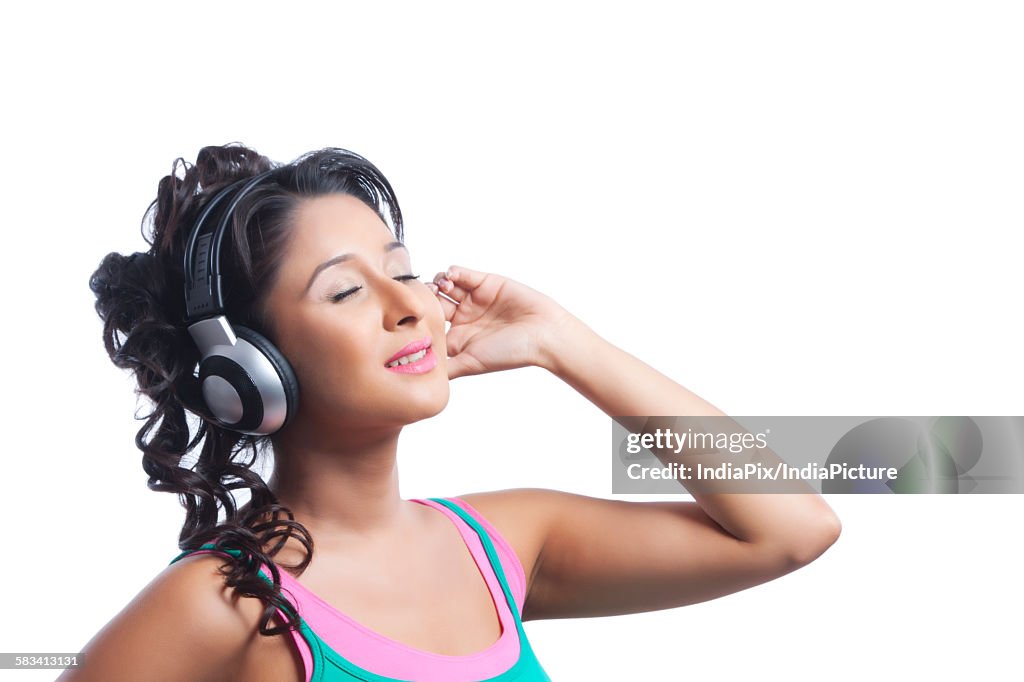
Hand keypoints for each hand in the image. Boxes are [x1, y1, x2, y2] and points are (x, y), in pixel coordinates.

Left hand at [427, 265, 575, 379]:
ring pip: (446, 285)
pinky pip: (462, 273)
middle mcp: (464, 318)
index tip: (413, 316)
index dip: (420, 318)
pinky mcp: (485, 282)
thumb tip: (419, 374)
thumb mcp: (472, 363)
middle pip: (435, 302)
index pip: (430, 325)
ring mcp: (474, 299)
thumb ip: (446, 368)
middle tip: (424, 296)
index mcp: (458, 337)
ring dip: (439, 283)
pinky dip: (453, 272)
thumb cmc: (510, 353)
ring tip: (443, 287)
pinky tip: (452, 278)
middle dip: (427, 297)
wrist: (543, 333)